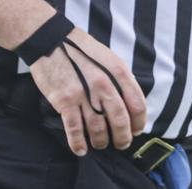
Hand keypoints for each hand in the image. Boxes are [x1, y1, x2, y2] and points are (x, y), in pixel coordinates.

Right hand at [29, 27, 146, 155]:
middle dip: (123, 137)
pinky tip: (81, 150)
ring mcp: (84, 94)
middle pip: (120, 120)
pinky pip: (74, 130)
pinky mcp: (65, 102)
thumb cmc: (83, 50)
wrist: (52, 41)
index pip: (137, 104)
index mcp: (118, 72)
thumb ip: (122, 78)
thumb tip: (132, 100)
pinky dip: (78, 144)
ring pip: (98, 128)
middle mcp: (104, 84)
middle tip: (122, 144)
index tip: (137, 130)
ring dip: (101, 141)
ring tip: (101, 145)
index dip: (139, 122)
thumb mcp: (110, 58)